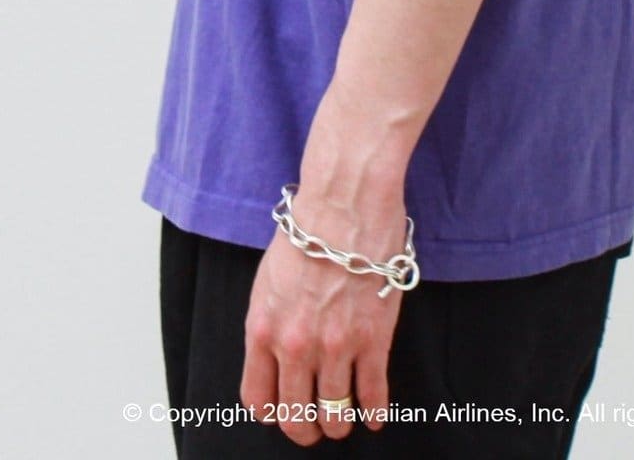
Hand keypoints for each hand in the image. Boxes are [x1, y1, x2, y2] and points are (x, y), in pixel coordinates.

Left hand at [239, 187, 406, 444]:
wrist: (344, 201)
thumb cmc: (307, 230)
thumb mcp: (268, 280)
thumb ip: (269, 322)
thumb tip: (276, 354)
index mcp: (262, 330)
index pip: (258, 400)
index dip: (272, 413)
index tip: (282, 412)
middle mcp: (294, 346)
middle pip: (295, 416)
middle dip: (305, 430)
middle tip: (314, 429)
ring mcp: (335, 346)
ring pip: (334, 412)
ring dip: (338, 423)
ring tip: (343, 421)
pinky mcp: (372, 338)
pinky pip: (373, 393)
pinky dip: (374, 411)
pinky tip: (374, 416)